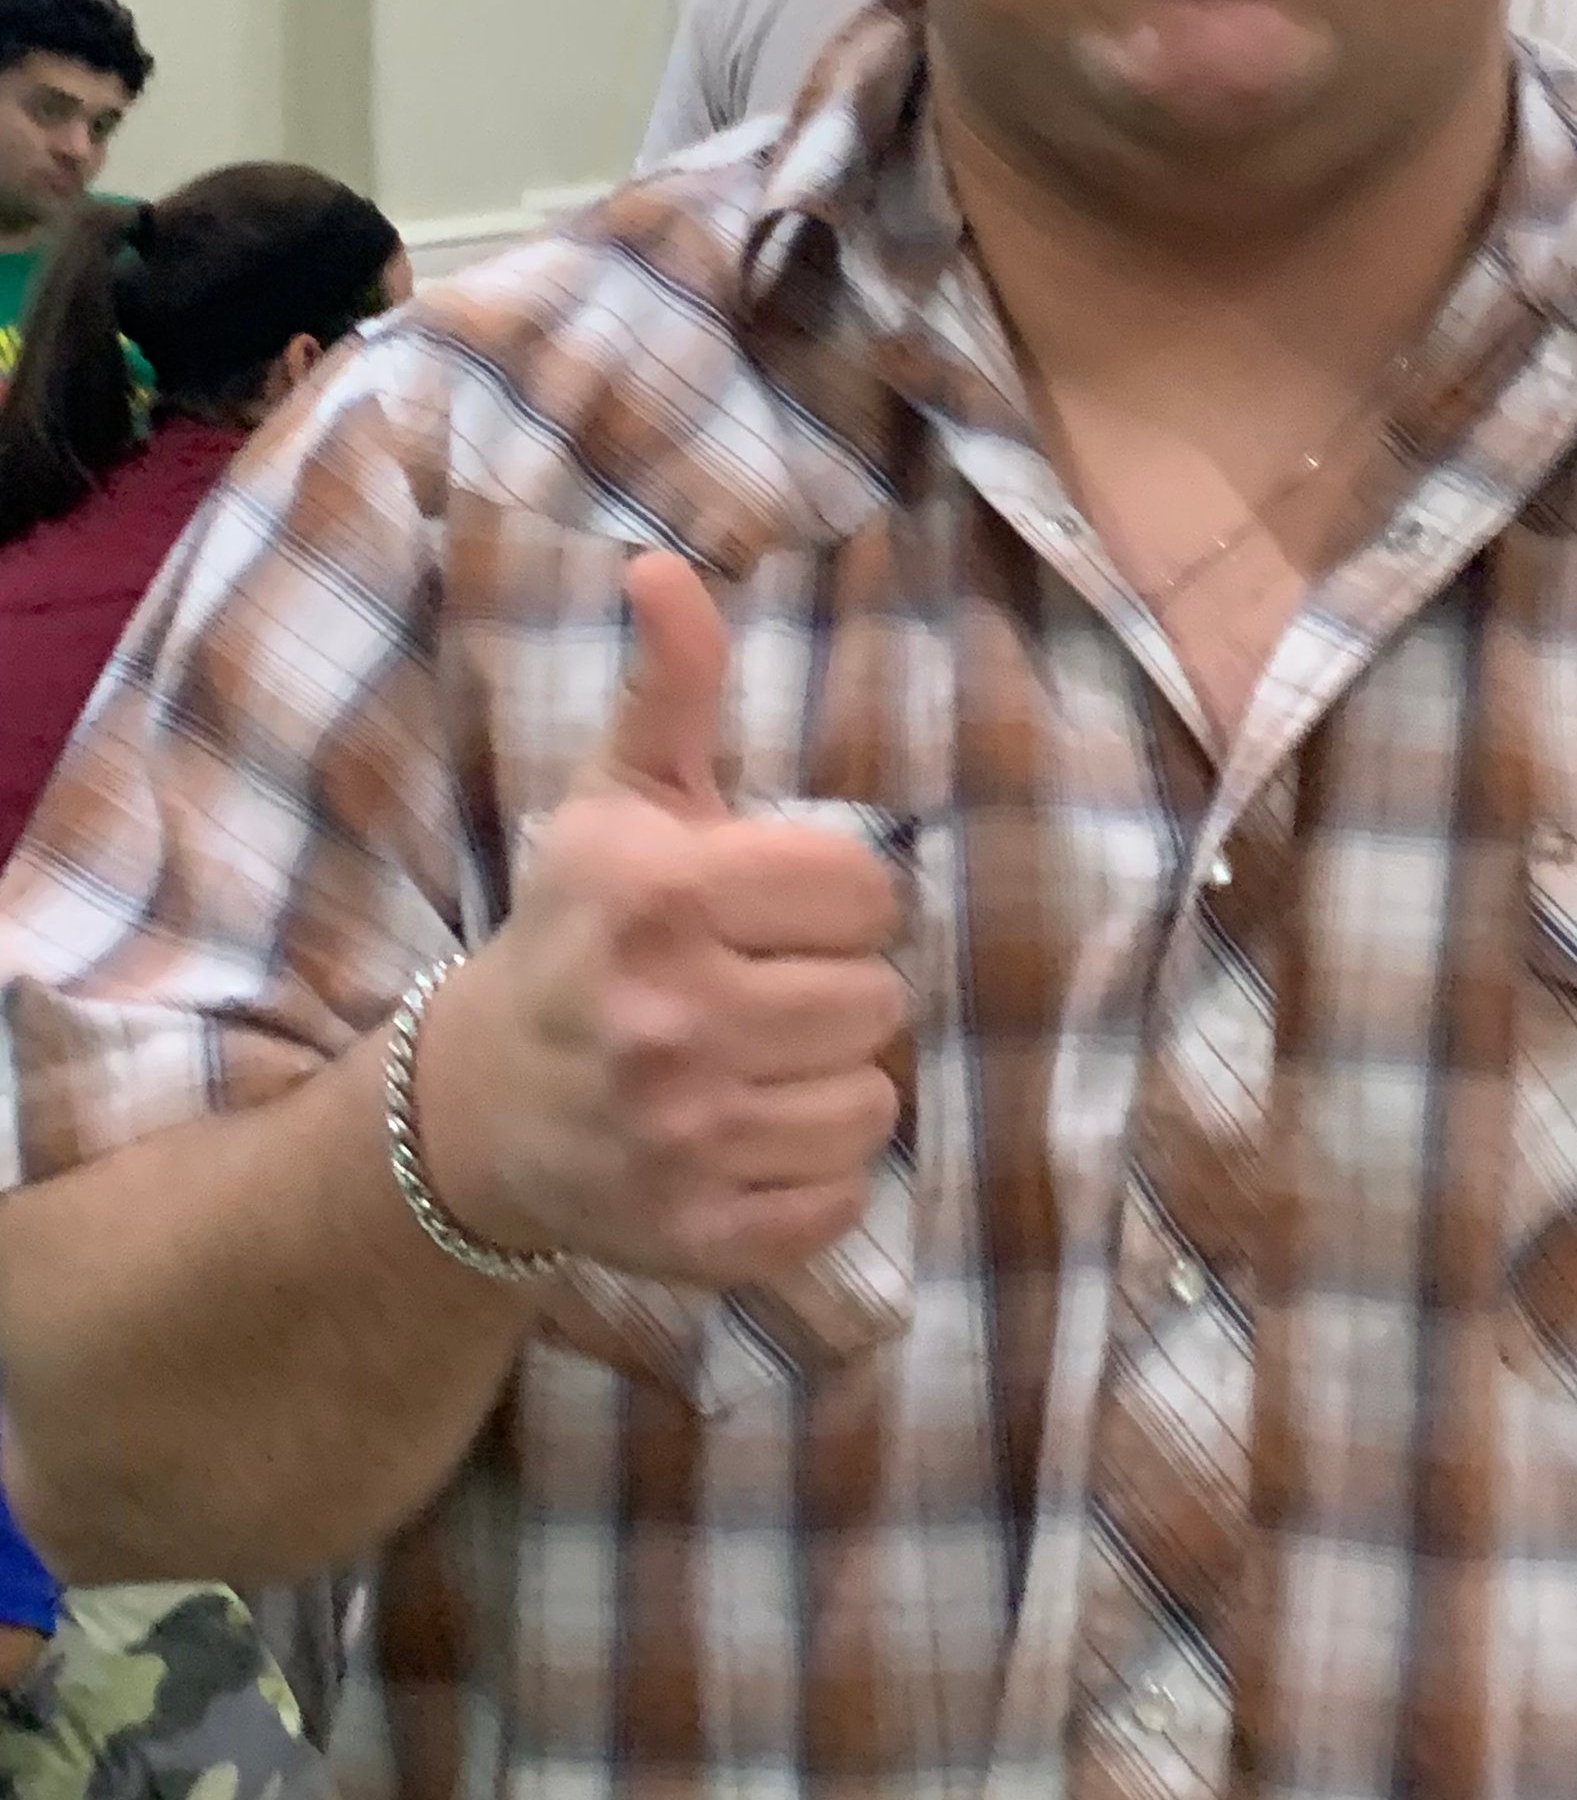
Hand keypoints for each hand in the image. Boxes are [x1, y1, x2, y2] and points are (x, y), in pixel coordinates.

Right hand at [410, 552, 905, 1284]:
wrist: (474, 1110)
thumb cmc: (576, 931)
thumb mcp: (616, 798)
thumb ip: (670, 684)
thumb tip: (665, 567)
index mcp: (662, 894)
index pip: (863, 888)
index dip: (831, 897)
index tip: (771, 910)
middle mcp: (669, 1017)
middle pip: (878, 996)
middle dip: (830, 988)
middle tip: (757, 991)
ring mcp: (685, 1136)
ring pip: (875, 1099)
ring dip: (832, 1081)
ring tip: (758, 1063)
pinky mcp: (701, 1232)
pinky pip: (845, 1197)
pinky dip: (815, 1175)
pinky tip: (749, 1139)